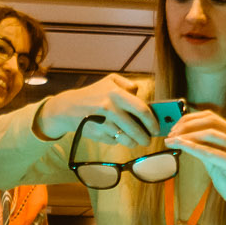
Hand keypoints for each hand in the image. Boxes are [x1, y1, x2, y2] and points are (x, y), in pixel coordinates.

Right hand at [36, 73, 157, 145]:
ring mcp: (103, 123)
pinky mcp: (97, 134)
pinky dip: (117, 141)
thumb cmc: (93, 94)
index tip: (156, 128)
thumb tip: (141, 95)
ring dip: (134, 143)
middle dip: (145, 138)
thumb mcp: (109, 81)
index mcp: (116, 94)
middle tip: (148, 140)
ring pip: (126, 139)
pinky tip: (116, 136)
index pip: (142, 110)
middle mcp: (110, 109)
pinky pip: (114, 142)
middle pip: (136, 130)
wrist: (68, 108)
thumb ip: (128, 85)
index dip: (152, 121)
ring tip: (136, 141)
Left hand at [164, 110, 225, 221]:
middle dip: (186, 125)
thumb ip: (208, 151)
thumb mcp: (219, 165)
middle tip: (170, 134)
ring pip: (210, 134)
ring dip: (186, 136)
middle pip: (210, 121)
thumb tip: (186, 140)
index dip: (190, 119)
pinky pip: (212, 153)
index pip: (212, 118)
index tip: (174, 128)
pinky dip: (193, 148)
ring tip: (171, 141)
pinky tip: (181, 147)